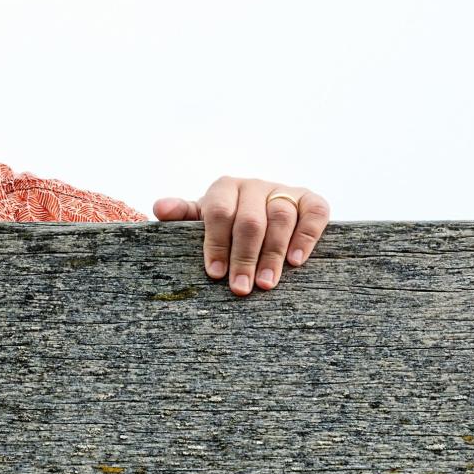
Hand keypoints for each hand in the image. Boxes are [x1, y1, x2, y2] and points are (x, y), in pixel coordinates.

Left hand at [152, 176, 329, 295]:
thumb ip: (181, 214)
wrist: (261, 209)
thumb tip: (159, 208)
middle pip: (251, 220)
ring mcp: (283, 190)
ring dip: (274, 254)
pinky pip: (314, 213)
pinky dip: (306, 236)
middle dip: (244, 257)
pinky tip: (296, 262)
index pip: (219, 213)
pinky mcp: (309, 199)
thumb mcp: (201, 218)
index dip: (216, 243)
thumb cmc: (225, 221)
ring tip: (266, 284)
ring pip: (281, 219)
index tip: (215, 274)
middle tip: (241, 288)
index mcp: (224, 187)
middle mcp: (254, 185)